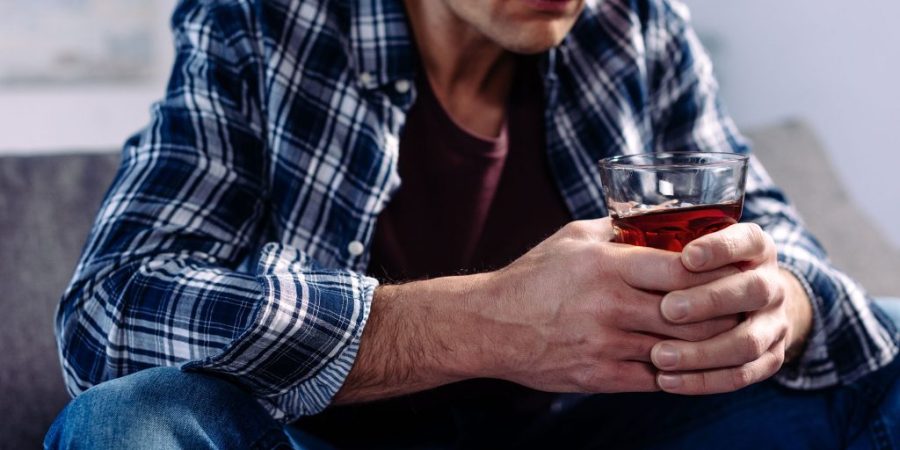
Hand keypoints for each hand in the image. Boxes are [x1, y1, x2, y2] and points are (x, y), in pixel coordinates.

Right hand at [480, 218, 740, 393]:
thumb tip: (656, 216)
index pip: (685, 270)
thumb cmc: (532, 277)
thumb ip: (617, 227)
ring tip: (725, 337)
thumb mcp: (572, 237)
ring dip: (709, 346)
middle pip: (693, 314)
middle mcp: (611, 305)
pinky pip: (656, 379)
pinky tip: (689, 363)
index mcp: (609, 265)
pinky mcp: (600, 376)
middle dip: (725, 312)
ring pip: (680, 350)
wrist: (490, 326)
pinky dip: (680, 373)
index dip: (719, 273)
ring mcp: (606, 344)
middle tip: (743, 308)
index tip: (735, 272)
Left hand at [649, 223, 812, 393]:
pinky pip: (742, 375)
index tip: (687, 256)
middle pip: (752, 291)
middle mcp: (772, 283)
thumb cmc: (697, 269)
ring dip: (702, 351)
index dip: (720, 248)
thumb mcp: (686, 244)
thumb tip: (612, 227)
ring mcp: (775, 323)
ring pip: (747, 341)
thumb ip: (660, 236)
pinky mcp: (770, 358)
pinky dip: (704, 380)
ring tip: (659, 356)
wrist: (744, 304)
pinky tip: (667, 381)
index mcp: (755, 247)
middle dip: (710, 301)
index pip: (746, 240)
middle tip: (667, 309)